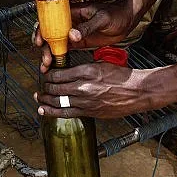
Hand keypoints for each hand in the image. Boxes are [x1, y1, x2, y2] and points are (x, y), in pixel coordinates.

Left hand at [34, 62, 154, 118]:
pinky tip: (44, 110)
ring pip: (58, 101)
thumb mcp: (101, 64)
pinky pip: (66, 113)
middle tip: (42, 86)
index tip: (46, 74)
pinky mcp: (90, 112)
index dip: (48, 74)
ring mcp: (86, 101)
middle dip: (45, 87)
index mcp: (86, 71)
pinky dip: (52, 112)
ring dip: (45, 100)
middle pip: (55, 87)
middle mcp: (84, 86)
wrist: (137, 91)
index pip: (59, 73)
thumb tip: (69, 71)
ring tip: (39, 98)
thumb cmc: (122, 76)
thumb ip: (84, 67)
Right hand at [35, 0, 136, 73]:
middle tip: (46, 59)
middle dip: (44, 46)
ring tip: (47, 66)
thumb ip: (87, 27)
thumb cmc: (116, 13)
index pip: (51, 18)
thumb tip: (72, 35)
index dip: (42, 29)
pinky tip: (55, 66)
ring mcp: (73, 32)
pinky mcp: (78, 42)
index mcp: (73, 11)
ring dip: (49, 54)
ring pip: (55, 43)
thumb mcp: (102, 18)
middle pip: (50, 33)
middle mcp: (70, 22)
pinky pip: (64, 49)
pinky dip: (58, 57)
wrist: (127, 19)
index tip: (40, 41)